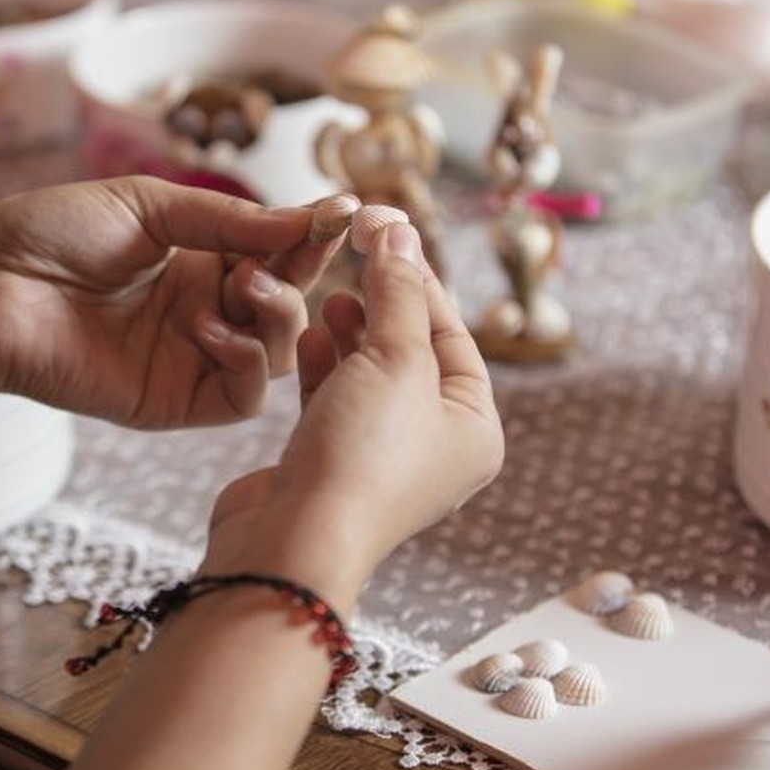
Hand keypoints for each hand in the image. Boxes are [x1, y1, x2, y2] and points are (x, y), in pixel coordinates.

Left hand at [0, 178, 342, 435]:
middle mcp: (203, 310)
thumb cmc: (50, 233)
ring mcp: (190, 359)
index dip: (311, 234)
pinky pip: (239, 397)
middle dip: (304, 272)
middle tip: (308, 244)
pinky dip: (243, 362)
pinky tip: (210, 328)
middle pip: (287, 303)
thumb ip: (230, 222)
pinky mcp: (171, 402)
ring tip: (242, 284)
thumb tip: (312, 217)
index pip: (276, 252)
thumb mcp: (149, 206)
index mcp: (198, 259)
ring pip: (275, 354)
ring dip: (276, 316)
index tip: (349, 210)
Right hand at [202, 221, 503, 607]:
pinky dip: (325, 368)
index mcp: (475, 430)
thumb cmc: (362, 456)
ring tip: (329, 300)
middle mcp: (435, 448)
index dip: (419, 281)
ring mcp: (381, 459)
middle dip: (383, 306)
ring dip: (350, 333)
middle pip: (413, 355)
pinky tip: (307, 339)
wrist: (295, 539)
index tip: (386, 234)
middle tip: (355, 260)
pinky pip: (335, 401)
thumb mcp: (394, 358)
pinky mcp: (332, 464)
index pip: (453, 337)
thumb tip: (400, 230)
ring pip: (371, 377)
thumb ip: (398, 291)